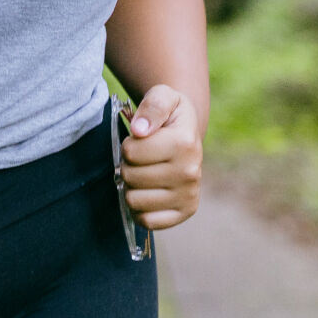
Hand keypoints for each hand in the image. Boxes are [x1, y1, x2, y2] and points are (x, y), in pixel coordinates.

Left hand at [119, 84, 202, 229]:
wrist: (187, 131)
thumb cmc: (169, 113)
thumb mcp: (162, 96)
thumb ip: (151, 106)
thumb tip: (139, 130)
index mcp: (184, 143)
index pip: (130, 152)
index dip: (127, 144)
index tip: (139, 138)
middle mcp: (190, 172)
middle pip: (130, 177)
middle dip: (127, 165)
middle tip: (140, 157)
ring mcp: (189, 195)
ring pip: (135, 200)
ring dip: (131, 187)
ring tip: (143, 173)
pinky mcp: (185, 211)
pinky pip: (148, 221)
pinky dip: (139, 209)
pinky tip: (145, 192)